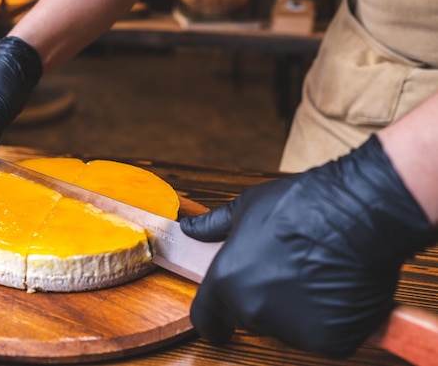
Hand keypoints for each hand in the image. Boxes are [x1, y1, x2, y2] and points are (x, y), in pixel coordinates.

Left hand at [180, 135, 437, 357]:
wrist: (355, 213)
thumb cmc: (300, 205)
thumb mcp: (246, 208)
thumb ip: (214, 226)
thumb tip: (191, 230)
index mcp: (227, 281)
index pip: (207, 319)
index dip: (214, 319)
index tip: (221, 321)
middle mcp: (254, 311)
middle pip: (251, 320)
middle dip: (262, 302)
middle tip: (285, 272)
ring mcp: (293, 330)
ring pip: (288, 329)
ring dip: (296, 312)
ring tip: (313, 273)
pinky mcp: (330, 341)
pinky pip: (325, 336)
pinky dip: (331, 320)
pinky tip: (336, 288)